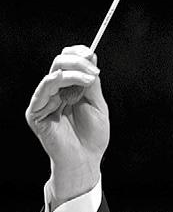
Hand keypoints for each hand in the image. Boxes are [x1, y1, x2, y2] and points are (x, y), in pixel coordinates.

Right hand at [25, 45, 108, 208]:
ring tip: (90, 78)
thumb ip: (91, 82)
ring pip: (54, 73)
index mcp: (70, 88)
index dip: (79, 53)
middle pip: (60, 63)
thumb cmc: (93, 135)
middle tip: (95, 70)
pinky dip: (54, 81)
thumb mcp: (97, 103)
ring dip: (74, 71)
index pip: (69, 61)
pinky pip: (42, 91)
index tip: (91, 52)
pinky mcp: (36, 113)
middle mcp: (56, 92)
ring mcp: (44, 101)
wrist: (87, 159)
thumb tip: (91, 57)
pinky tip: (64, 77)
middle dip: (79, 61)